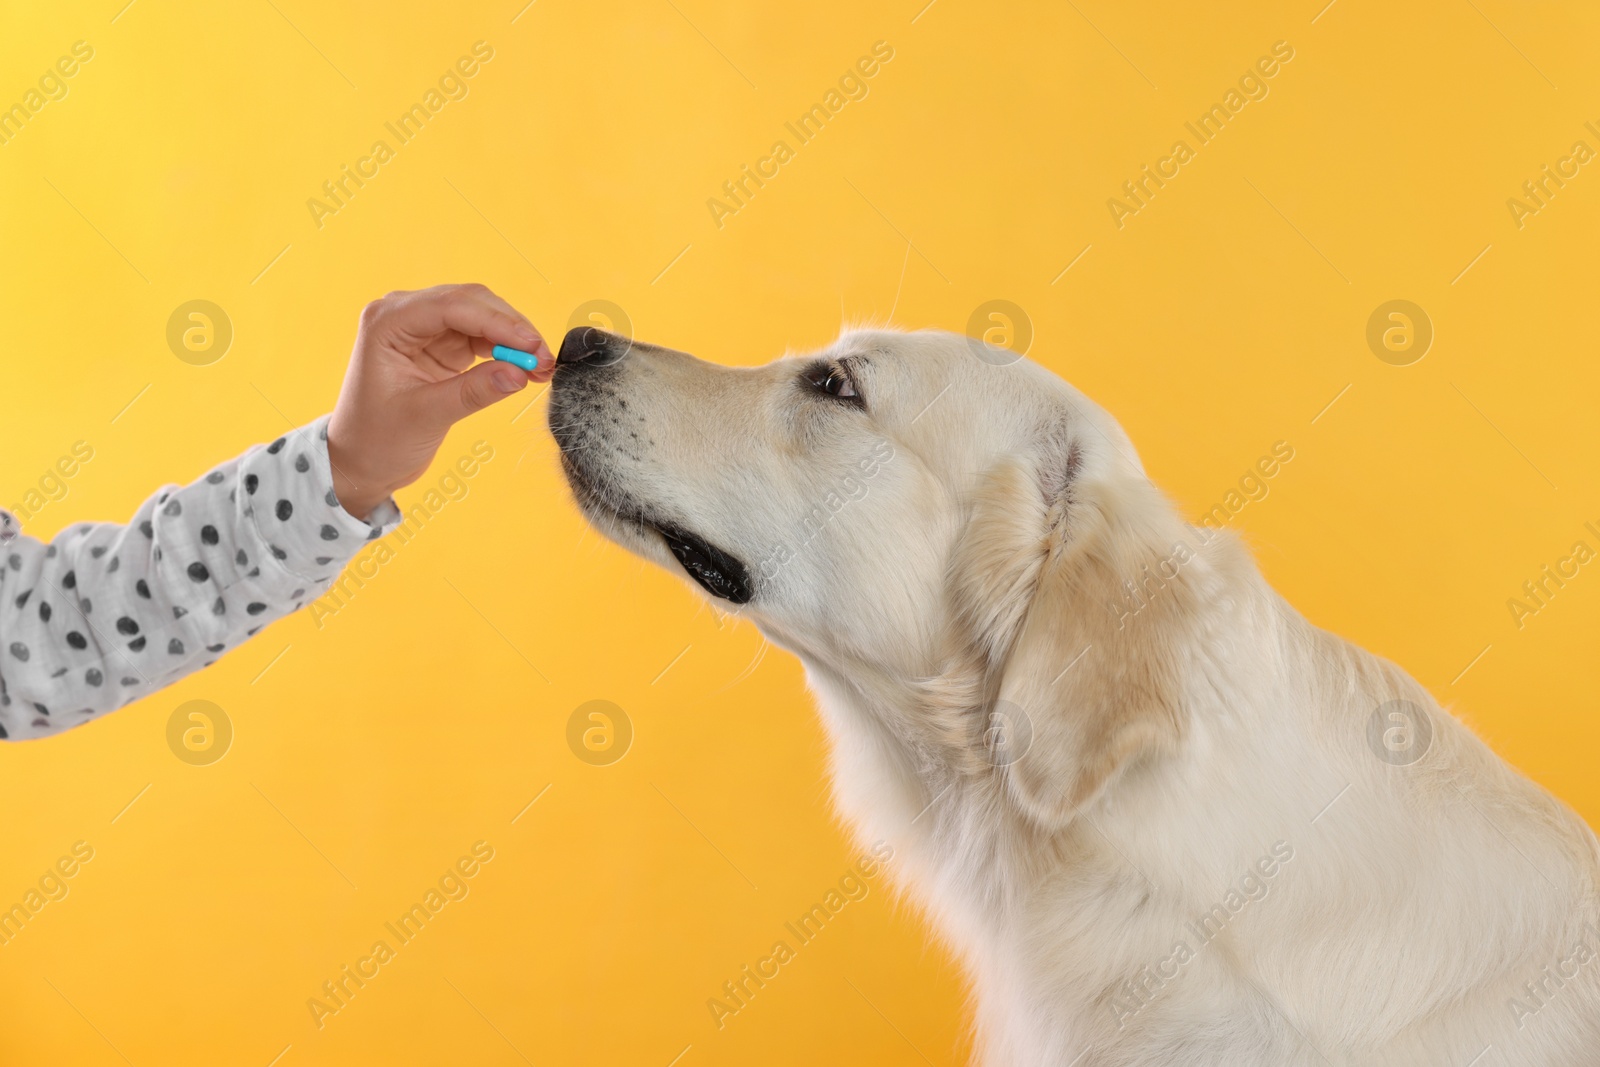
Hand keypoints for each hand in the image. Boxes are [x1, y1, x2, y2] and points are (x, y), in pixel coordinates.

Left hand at [326, 284, 553, 518]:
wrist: (360, 462)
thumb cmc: (376, 439)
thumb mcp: (426, 416)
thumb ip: (473, 392)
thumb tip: (519, 373)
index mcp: (388, 322)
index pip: (451, 306)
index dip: (497, 322)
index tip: (531, 345)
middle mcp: (405, 315)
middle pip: (471, 302)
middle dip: (511, 328)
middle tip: (543, 359)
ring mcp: (424, 329)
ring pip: (482, 316)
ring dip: (513, 338)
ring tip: (541, 366)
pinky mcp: (441, 346)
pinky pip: (481, 338)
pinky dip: (505, 350)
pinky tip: (525, 368)